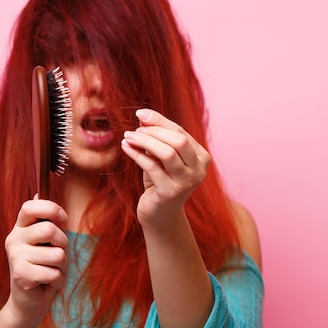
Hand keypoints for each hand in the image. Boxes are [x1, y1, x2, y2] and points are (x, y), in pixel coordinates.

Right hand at [3, 197, 68, 325]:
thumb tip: (39, 192)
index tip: (63, 218)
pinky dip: (57, 281)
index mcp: (20, 227)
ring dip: (62, 266)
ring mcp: (15, 256)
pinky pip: (54, 273)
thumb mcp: (46, 241)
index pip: (30, 206)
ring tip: (51, 271)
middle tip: (58, 254)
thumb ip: (47, 221)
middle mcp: (14, 239)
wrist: (27, 301)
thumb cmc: (42, 267)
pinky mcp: (21, 274)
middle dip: (63, 243)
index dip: (50, 208)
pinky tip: (46, 283)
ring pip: (57, 254)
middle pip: (49, 230)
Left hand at [121, 109, 209, 229]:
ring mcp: (187, 182)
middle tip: (134, 129)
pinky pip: (152, 166)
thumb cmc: (160, 181)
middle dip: (154, 131)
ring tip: (128, 137)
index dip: (160, 121)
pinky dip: (136, 154)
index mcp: (201, 157)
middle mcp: (199, 170)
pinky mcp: (170, 192)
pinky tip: (125, 147)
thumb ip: (157, 138)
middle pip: (178, 140)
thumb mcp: (160, 157)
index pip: (181, 132)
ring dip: (144, 141)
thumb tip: (143, 116)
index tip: (140, 113)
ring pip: (167, 153)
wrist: (159, 214)